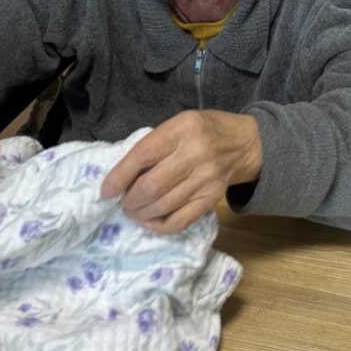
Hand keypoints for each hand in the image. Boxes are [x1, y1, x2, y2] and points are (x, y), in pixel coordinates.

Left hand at [101, 110, 262, 234]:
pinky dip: (160, 226)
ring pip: (164, 206)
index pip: (143, 156)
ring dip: (141, 213)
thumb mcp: (178, 124)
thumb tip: (121, 175)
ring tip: (134, 211)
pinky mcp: (211, 199)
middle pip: (152, 186)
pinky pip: (181, 220)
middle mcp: (194, 154)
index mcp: (181, 130)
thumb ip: (153, 144)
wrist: (243, 143)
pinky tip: (150, 221)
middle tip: (123, 203)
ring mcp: (205, 179)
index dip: (119, 176)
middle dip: (130, 200)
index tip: (106, 191)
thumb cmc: (203, 130)